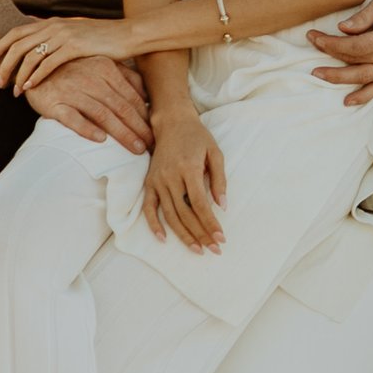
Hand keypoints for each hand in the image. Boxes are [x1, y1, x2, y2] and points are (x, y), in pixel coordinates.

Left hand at [0, 12, 131, 93]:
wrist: (128, 34)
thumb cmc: (103, 37)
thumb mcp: (75, 30)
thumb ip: (55, 31)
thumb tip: (36, 29)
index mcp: (52, 22)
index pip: (17, 32)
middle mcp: (54, 26)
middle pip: (18, 43)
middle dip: (3, 63)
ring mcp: (64, 35)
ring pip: (30, 55)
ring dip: (18, 74)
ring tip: (13, 90)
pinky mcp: (75, 47)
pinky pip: (48, 63)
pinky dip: (35, 76)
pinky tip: (30, 87)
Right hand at [24, 55, 151, 153]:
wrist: (33, 66)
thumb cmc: (73, 69)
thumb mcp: (100, 64)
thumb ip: (125, 76)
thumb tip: (147, 97)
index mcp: (105, 68)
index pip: (131, 97)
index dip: (146, 117)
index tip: (155, 134)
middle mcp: (90, 78)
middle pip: (120, 107)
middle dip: (139, 129)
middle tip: (151, 147)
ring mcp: (72, 90)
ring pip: (102, 114)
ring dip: (121, 133)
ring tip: (135, 149)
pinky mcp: (53, 103)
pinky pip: (72, 118)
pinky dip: (86, 129)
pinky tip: (100, 140)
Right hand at [141, 110, 226, 250]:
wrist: (172, 122)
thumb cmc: (197, 137)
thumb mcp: (215, 153)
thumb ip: (219, 180)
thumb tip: (222, 206)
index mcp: (188, 168)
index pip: (200, 204)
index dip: (210, 223)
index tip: (221, 238)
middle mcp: (170, 176)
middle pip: (185, 213)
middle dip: (200, 234)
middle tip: (214, 249)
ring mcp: (157, 180)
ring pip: (169, 214)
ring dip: (183, 235)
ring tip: (197, 249)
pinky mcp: (149, 182)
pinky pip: (149, 207)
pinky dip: (153, 224)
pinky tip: (163, 239)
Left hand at [307, 0, 372, 107]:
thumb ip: (362, 18)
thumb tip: (341, 29)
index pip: (354, 47)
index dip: (331, 44)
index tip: (315, 38)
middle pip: (356, 63)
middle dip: (330, 61)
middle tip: (312, 59)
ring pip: (365, 78)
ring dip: (341, 79)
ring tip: (320, 76)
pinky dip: (364, 95)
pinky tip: (348, 101)